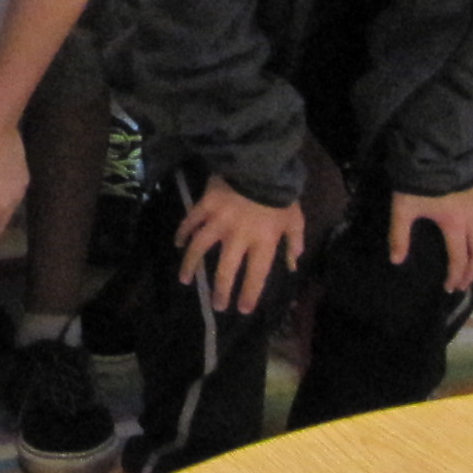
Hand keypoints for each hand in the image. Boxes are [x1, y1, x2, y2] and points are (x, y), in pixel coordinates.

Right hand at [172, 177, 304, 315]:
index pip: (256, 274)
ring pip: (200, 247)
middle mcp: (238, 236)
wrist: (261, 163)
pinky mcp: (205, 205)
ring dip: (191, 265)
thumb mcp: (294, 218)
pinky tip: (177, 243)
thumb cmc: (281, 193)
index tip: (242, 309)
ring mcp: (219, 220)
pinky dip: (182, 233)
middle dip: (221, 290)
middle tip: (217, 305)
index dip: (249, 293)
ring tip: (184, 280)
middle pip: (226, 268)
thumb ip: (294, 241)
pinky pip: (190, 221)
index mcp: (263, 241)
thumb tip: (293, 264)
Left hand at [388, 183, 472, 290]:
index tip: (449, 287)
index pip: (459, 258)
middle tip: (463, 284)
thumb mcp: (404, 207)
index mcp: (455, 223)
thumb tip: (396, 260)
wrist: (436, 148)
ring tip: (472, 269)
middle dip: (472, 272)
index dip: (455, 275)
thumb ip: (399, 234)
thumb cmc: (418, 179)